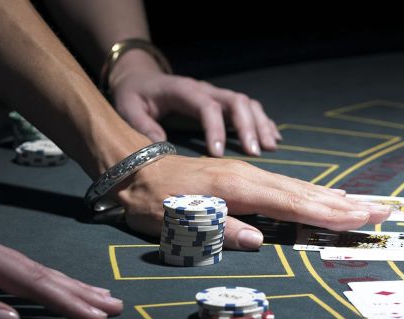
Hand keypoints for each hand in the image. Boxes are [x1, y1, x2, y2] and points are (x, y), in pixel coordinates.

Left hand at [0, 221, 122, 318]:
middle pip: (39, 270)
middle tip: (115, 306)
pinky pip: (15, 266)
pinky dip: (40, 278)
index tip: (97, 316)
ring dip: (65, 283)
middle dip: (78, 291)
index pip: (31, 281)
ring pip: (31, 266)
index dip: (66, 300)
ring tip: (99, 295)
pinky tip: (54, 284)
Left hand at [108, 50, 280, 156]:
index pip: (206, 106)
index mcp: (184, 90)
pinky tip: (274, 140)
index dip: (216, 128)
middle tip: (255, 153)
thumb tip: (161, 147)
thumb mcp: (128, 107)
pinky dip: (264, 123)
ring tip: (271, 148)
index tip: (219, 153)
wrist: (142, 79)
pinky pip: (250, 109)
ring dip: (261, 125)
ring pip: (247, 104)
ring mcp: (217, 94)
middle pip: (235, 101)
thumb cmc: (136, 96)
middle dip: (248, 126)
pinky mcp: (223, 103)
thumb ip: (142, 126)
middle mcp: (206, 89)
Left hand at [117, 155, 391, 248]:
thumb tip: (258, 241)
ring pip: (302, 188)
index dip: (330, 214)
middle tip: (382, 210)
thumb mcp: (180, 223)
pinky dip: (313, 193)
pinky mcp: (246, 177)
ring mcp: (251, 175)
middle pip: (308, 193)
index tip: (362, 219)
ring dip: (335, 198)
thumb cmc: (155, 202)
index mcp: (241, 190)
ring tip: (364, 204)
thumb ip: (220, 231)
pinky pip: (289, 186)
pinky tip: (324, 197)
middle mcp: (253, 178)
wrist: (134, 169)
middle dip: (347, 205)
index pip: (295, 205)